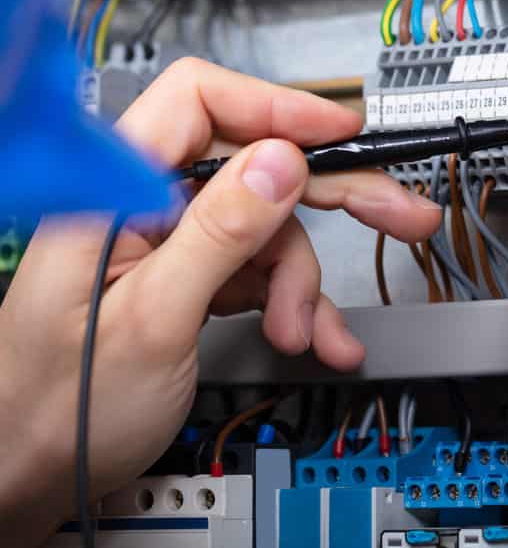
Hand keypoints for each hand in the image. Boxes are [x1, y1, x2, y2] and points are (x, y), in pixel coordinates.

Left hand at [0, 58, 441, 544]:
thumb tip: (280, 162)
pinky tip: (314, 338)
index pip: (200, 105)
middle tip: (398, 212)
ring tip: (305, 332)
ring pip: (272, 231)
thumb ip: (217, 233)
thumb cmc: (60, 407)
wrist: (36, 475)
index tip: (342, 134)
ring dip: (303, 283)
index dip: (276, 109)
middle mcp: (149, 208)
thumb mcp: (151, 320)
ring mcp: (176, 245)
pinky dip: (297, 305)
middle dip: (331, 194)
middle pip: (256, 167)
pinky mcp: (196, 279)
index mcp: (118, 194)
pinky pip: (264, 274)